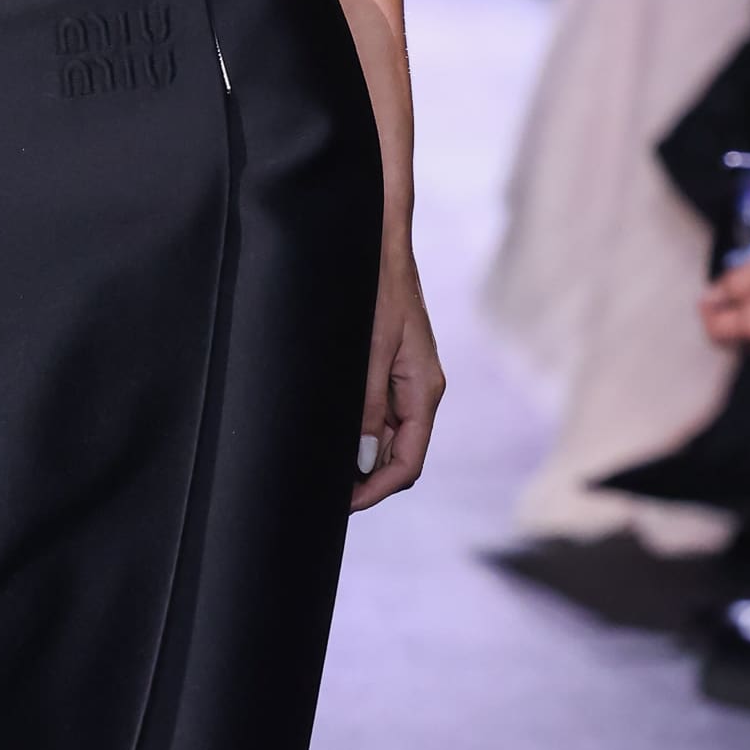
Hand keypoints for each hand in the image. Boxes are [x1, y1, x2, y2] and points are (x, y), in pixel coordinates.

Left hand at [352, 252, 444, 509]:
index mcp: (423, 391)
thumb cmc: (377, 290)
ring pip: (391, 439)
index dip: (377, 490)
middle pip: (401, 456)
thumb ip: (367, 407)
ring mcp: (408, 382)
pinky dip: (363, 433)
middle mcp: (421, 391)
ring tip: (326, 470)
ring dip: (364, 459)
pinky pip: (383, 415)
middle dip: (368, 480)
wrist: (381, 246)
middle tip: (328, 493)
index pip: (408, 462)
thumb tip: (364, 459)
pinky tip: (337, 437)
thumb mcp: (368, 351)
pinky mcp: (394, 370)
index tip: (345, 504)